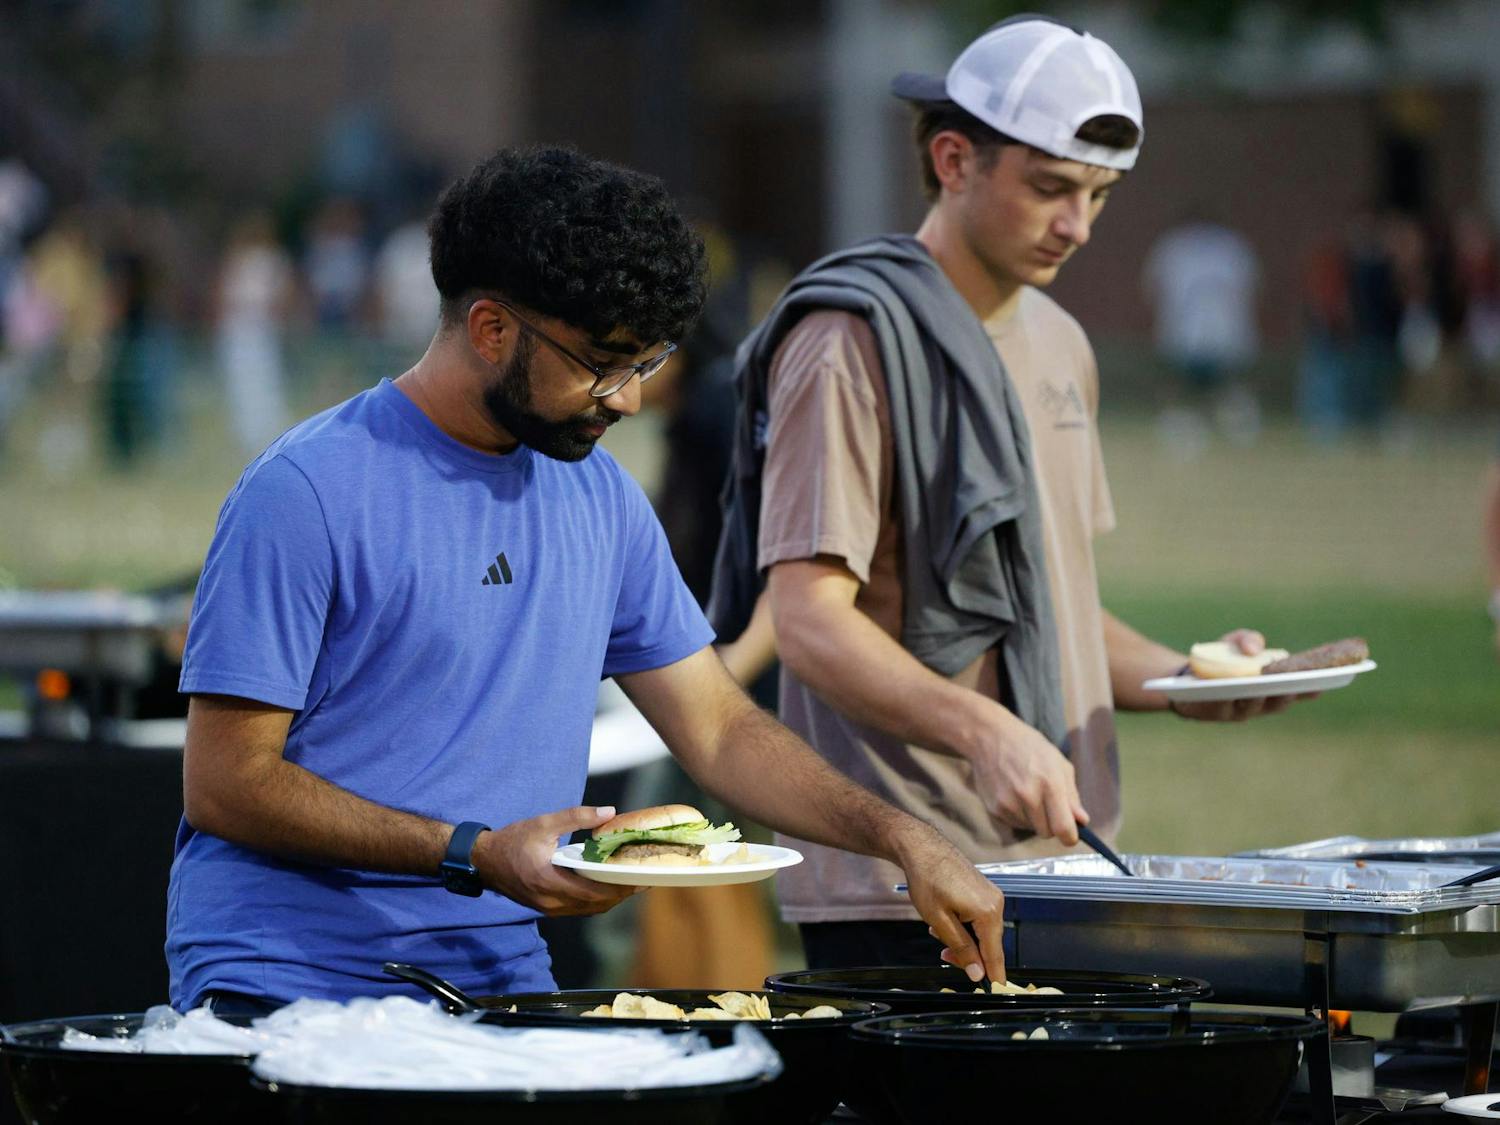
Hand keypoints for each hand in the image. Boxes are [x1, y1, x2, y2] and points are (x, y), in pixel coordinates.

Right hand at [474, 805, 638, 915]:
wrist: (484, 861)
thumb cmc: (513, 840)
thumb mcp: (544, 823)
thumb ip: (576, 817)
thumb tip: (609, 812)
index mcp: (549, 880)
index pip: (592, 892)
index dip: (618, 888)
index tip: (638, 879)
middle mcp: (550, 900)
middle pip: (595, 905)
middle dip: (620, 894)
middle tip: (642, 880)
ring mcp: (548, 908)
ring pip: (588, 910)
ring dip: (610, 900)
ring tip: (630, 884)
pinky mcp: (547, 908)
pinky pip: (578, 909)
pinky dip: (596, 901)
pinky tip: (607, 888)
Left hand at [894, 825, 1007, 984]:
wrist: (922, 847)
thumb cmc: (928, 880)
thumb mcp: (940, 921)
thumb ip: (961, 948)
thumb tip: (978, 973)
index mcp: (988, 912)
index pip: (995, 954)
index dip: (994, 975)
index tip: (996, 992)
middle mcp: (996, 903)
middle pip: (988, 943)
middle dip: (966, 952)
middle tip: (943, 955)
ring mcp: (991, 895)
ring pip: (980, 930)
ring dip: (961, 937)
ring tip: (935, 929)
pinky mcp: (984, 890)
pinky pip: (978, 917)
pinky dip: (963, 924)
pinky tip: (944, 919)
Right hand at [961, 700, 1086, 845]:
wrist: (990, 737)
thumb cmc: (1029, 747)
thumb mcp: (1058, 763)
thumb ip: (1072, 795)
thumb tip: (1082, 821)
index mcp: (1050, 783)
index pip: (1063, 828)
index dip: (1070, 837)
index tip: (1071, 834)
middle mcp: (1028, 796)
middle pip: (1047, 833)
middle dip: (1051, 824)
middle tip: (1047, 804)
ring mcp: (1009, 804)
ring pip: (1030, 829)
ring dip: (1034, 819)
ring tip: (1028, 794)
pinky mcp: (995, 808)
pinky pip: (1015, 824)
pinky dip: (1019, 815)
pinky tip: (1015, 795)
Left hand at [1171, 628, 1315, 720]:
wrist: (1185, 676)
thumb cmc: (1220, 659)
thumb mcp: (1234, 643)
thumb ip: (1248, 638)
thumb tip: (1254, 648)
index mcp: (1270, 690)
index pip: (1295, 692)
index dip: (1309, 691)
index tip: (1323, 684)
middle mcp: (1257, 704)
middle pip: (1277, 703)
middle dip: (1286, 695)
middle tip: (1292, 686)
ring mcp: (1236, 711)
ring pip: (1251, 706)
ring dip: (1257, 698)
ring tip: (1262, 687)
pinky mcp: (1212, 711)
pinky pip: (1221, 705)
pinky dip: (1226, 697)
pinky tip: (1228, 689)